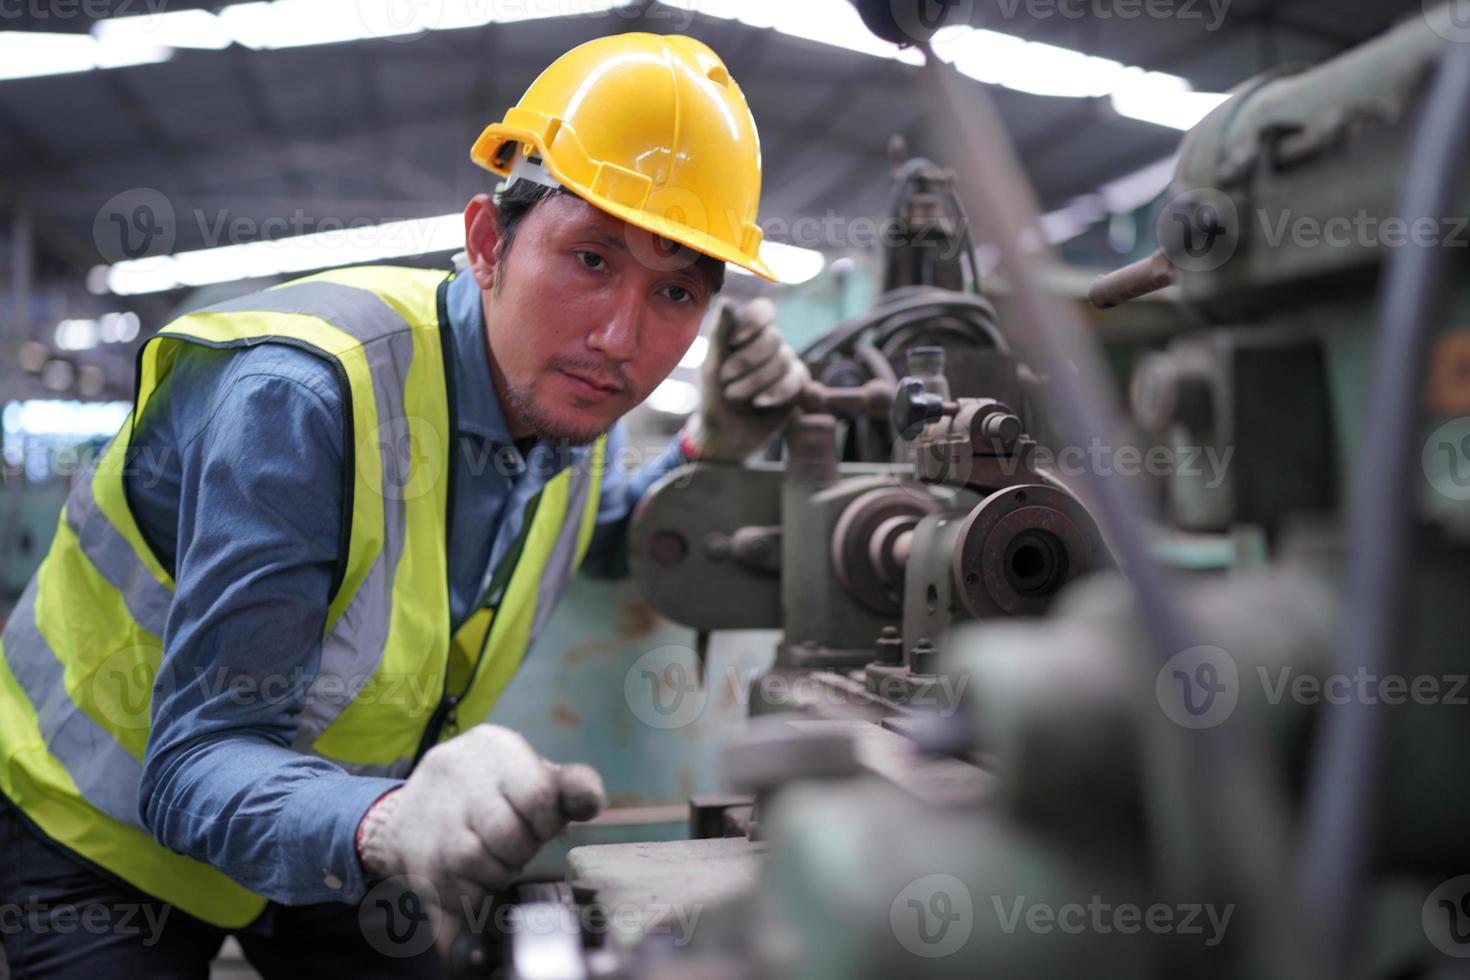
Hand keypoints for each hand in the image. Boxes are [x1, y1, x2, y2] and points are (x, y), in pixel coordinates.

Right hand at [356, 725, 604, 949]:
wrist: (406, 812)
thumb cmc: (487, 793)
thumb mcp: (527, 775)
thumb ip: (566, 788)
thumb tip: (591, 799)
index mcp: (494, 746)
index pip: (538, 795)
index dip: (547, 822)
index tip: (542, 826)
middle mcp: (457, 772)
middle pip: (510, 836)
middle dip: (522, 851)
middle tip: (514, 846)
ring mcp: (433, 815)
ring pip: (485, 866)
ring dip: (499, 873)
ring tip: (492, 858)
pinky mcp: (415, 858)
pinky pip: (460, 893)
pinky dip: (476, 895)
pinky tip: (470, 876)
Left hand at [685, 297, 807, 462]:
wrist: (724, 435)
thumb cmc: (714, 396)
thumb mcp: (711, 365)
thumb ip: (720, 333)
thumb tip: (727, 300)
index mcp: (748, 334)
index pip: (764, 310)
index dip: (753, 322)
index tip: (734, 342)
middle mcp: (769, 346)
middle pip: (774, 337)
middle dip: (747, 360)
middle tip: (726, 380)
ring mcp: (785, 365)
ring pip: (785, 359)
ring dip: (756, 380)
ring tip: (736, 397)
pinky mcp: (797, 387)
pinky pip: (796, 380)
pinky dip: (776, 392)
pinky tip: (759, 403)